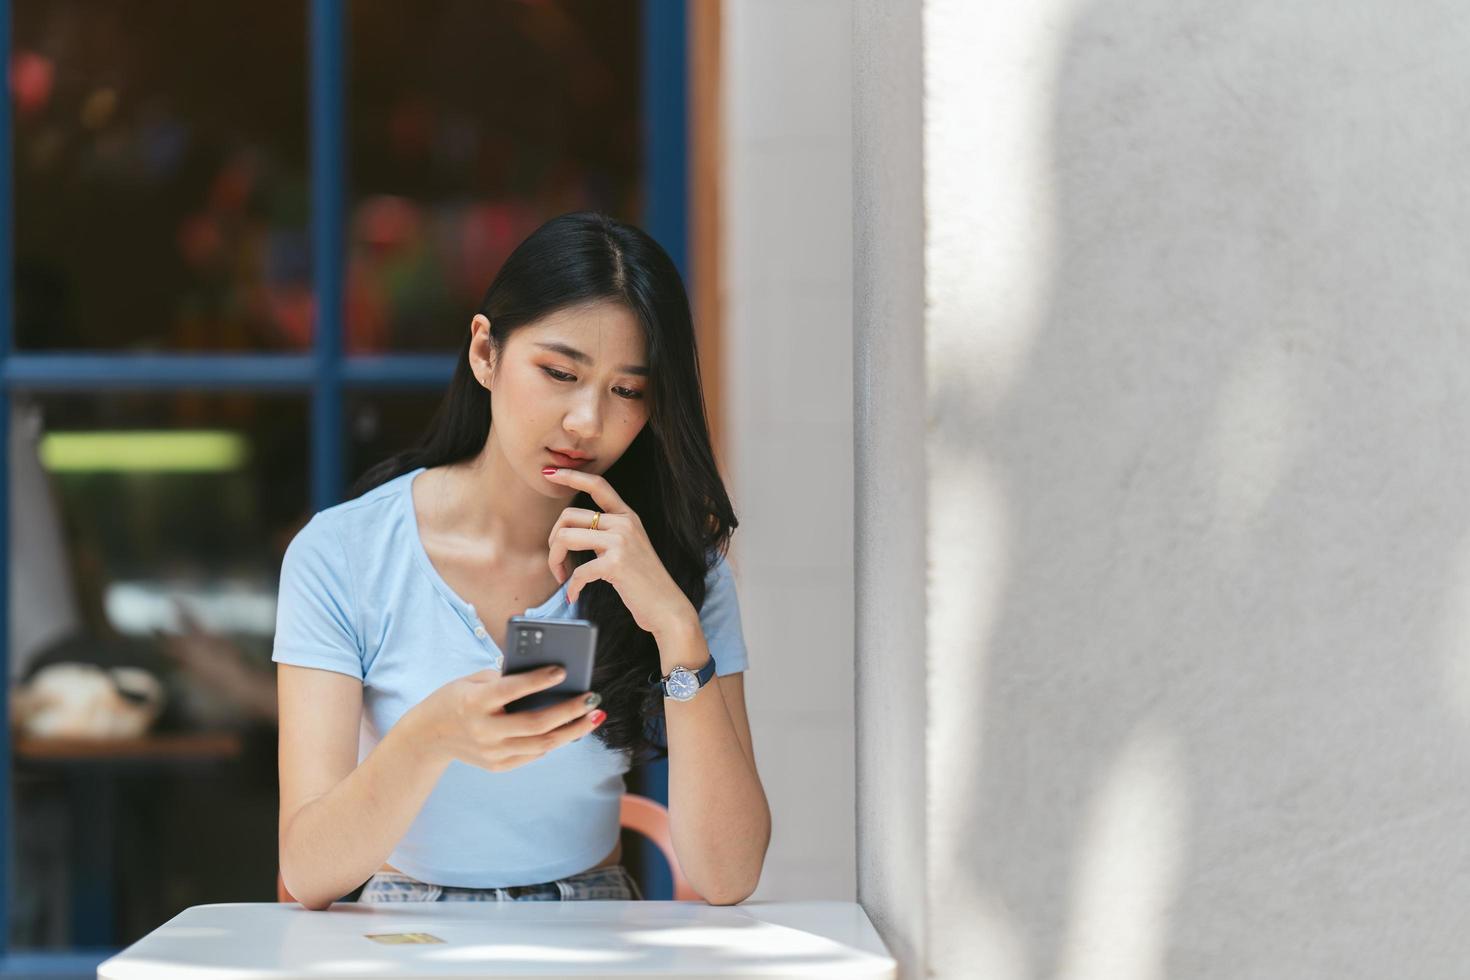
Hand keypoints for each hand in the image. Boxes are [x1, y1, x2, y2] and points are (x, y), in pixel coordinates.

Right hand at [413, 664, 606, 771]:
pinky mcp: (497, 766)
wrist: (428, 736)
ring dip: (573, 731)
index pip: (511, 691)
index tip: (563, 670)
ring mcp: (491, 752)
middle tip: (593, 698)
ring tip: (593, 717)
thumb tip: (545, 676)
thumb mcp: (471, 680)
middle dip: (569, 711)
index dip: (538, 680)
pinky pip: (533, 754)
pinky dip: (554, 741)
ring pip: (542, 744)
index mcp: (474, 703)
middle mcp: (484, 731)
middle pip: (535, 724)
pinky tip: (571, 729)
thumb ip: (504, 678)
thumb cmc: (455, 698)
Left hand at [542, 466, 697, 636]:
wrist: (667, 606)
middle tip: (556, 563)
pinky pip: (578, 571)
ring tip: (562, 577)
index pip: (597, 485)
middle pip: (569, 516)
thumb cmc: (643, 581)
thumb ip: (605, 533)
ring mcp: (621, 542)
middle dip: (553, 542)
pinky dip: (571, 586)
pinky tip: (574, 595)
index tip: (550, 473)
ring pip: (566, 537)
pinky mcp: (616, 564)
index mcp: (626, 516)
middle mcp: (624, 523)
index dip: (571, 476)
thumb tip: (570, 531)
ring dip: (555, 561)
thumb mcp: (628, 546)